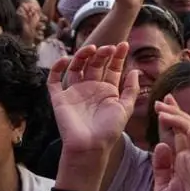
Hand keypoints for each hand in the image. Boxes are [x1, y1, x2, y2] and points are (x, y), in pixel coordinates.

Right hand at [49, 44, 139, 158]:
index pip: (112, 68)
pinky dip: (57, 68)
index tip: (124, 44)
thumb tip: (135, 70)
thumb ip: (131, 89)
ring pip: (76, 67)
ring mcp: (75, 92)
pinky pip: (54, 80)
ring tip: (92, 49)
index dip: (117, 56)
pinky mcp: (60, 98)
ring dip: (82, 56)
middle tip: (108, 48)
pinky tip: (65, 59)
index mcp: (107, 90)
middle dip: (102, 54)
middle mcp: (91, 88)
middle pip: (95, 64)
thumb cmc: (110, 130)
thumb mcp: (125, 108)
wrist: (90, 146)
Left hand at [152, 98, 189, 190]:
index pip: (181, 135)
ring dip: (186, 124)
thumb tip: (161, 144)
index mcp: (185, 165)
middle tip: (162, 101)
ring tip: (169, 114)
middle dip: (177, 115)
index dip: (174, 117)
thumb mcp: (162, 189)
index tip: (162, 102)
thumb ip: (162, 167)